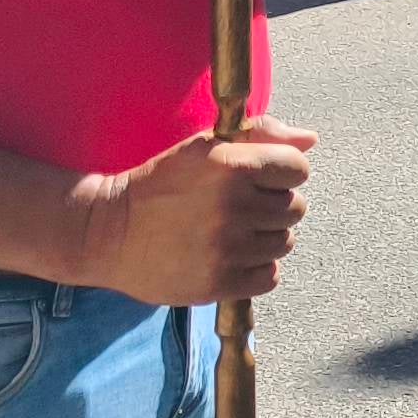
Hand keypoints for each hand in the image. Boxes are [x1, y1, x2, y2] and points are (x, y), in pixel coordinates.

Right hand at [70, 115, 316, 303]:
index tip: (260, 180)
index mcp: (231, 166)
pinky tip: (230, 258)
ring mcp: (226, 248)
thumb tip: (310, 140)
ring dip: (264, 238)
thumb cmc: (162, 184)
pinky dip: (256, 269)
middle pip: (295, 208)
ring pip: (284, 242)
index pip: (298, 169)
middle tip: (237, 209)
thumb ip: (261, 134)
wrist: (107, 233)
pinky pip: (270, 276)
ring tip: (230, 233)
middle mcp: (232, 206)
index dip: (282, 173)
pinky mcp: (218, 283)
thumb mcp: (204, 147)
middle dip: (272, 206)